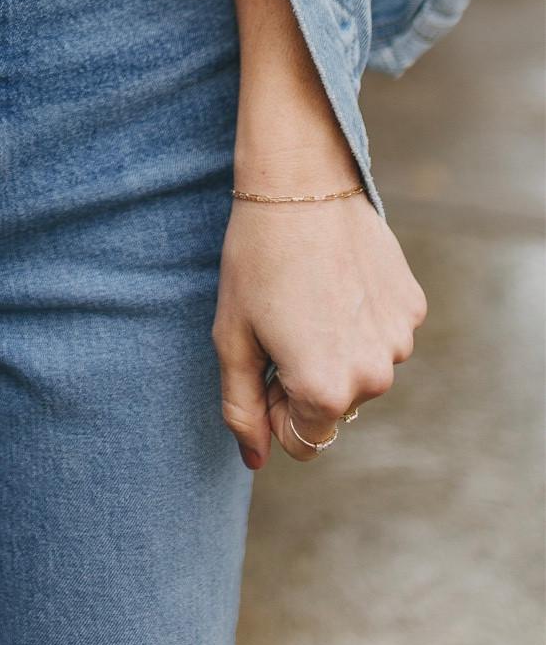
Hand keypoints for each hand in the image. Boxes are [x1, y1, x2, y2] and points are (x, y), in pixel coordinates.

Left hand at [214, 192, 426, 468]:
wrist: (299, 184)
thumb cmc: (255, 259)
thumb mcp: (232, 336)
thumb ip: (241, 408)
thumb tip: (256, 460)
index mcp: (324, 391)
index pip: (303, 441)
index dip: (275, 407)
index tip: (263, 362)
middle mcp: (372, 377)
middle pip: (334, 407)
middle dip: (306, 379)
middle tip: (282, 321)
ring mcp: (399, 342)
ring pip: (361, 370)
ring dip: (336, 348)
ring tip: (309, 294)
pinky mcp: (413, 308)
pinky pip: (382, 334)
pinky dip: (361, 318)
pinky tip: (337, 278)